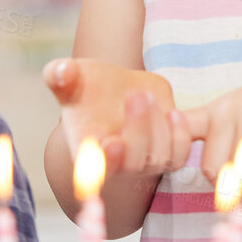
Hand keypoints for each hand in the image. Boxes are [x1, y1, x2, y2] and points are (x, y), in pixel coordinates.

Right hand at [44, 58, 191, 179]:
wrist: (115, 88)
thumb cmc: (87, 87)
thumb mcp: (71, 78)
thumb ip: (60, 76)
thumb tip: (60, 72)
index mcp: (88, 153)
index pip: (98, 169)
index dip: (107, 162)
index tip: (112, 143)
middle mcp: (118, 164)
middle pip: (134, 163)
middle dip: (138, 130)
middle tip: (134, 95)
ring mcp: (145, 160)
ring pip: (160, 158)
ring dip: (158, 128)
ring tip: (145, 95)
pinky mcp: (168, 150)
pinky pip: (180, 155)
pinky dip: (181, 138)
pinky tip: (174, 113)